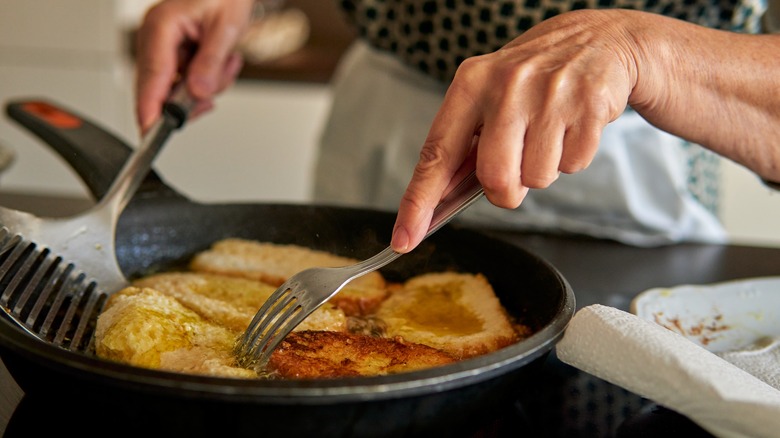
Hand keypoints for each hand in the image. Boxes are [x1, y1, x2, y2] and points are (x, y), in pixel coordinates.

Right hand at [135, 0, 254, 133]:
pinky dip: (206, 82)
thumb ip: (211, 62)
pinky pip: (185, 83)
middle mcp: (155, 37)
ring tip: (226, 62)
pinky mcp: (172, 55)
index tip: (150, 131)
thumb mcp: (226, 28)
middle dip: (191, 98)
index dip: (150, 107)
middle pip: (159, 89)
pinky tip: (221, 64)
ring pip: (176, 90)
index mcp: (161, 25)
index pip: (153, 76)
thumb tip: (198, 92)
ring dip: (206, 86)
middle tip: (211, 98)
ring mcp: (161, 47)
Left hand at [390, 10, 639, 252]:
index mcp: (470, 85)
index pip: (436, 154)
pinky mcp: (587, 106)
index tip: (404, 238)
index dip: (418, 202)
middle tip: (516, 168)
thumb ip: (464, 144)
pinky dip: (571, 158)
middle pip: (494, 178)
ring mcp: (548, 95)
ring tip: (547, 135)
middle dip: (505, 191)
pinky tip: (570, 128)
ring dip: (542, 171)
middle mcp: (506, 87)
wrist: (593, 41)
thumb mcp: (487, 96)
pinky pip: (573, 166)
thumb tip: (439, 201)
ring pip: (536, 179)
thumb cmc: (530, 79)